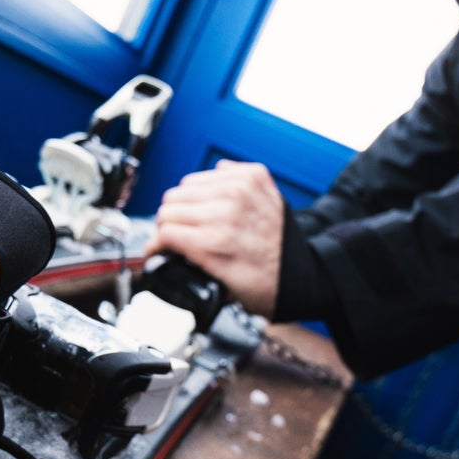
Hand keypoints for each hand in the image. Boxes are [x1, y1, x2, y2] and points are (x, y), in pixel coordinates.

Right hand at [146, 159, 283, 317]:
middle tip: (179, 235)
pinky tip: (215, 202)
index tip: (157, 248)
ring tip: (197, 218)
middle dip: (169, 223)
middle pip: (169, 206)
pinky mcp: (253, 176)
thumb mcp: (220, 286)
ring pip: (185, 185)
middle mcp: (226, 211)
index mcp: (214, 242)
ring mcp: (241, 189)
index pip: (164, 231)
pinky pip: (212, 171)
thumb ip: (188, 262)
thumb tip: (162, 248)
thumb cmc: (266, 283)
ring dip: (186, 203)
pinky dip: (209, 186)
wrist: (303, 272)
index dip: (156, 244)